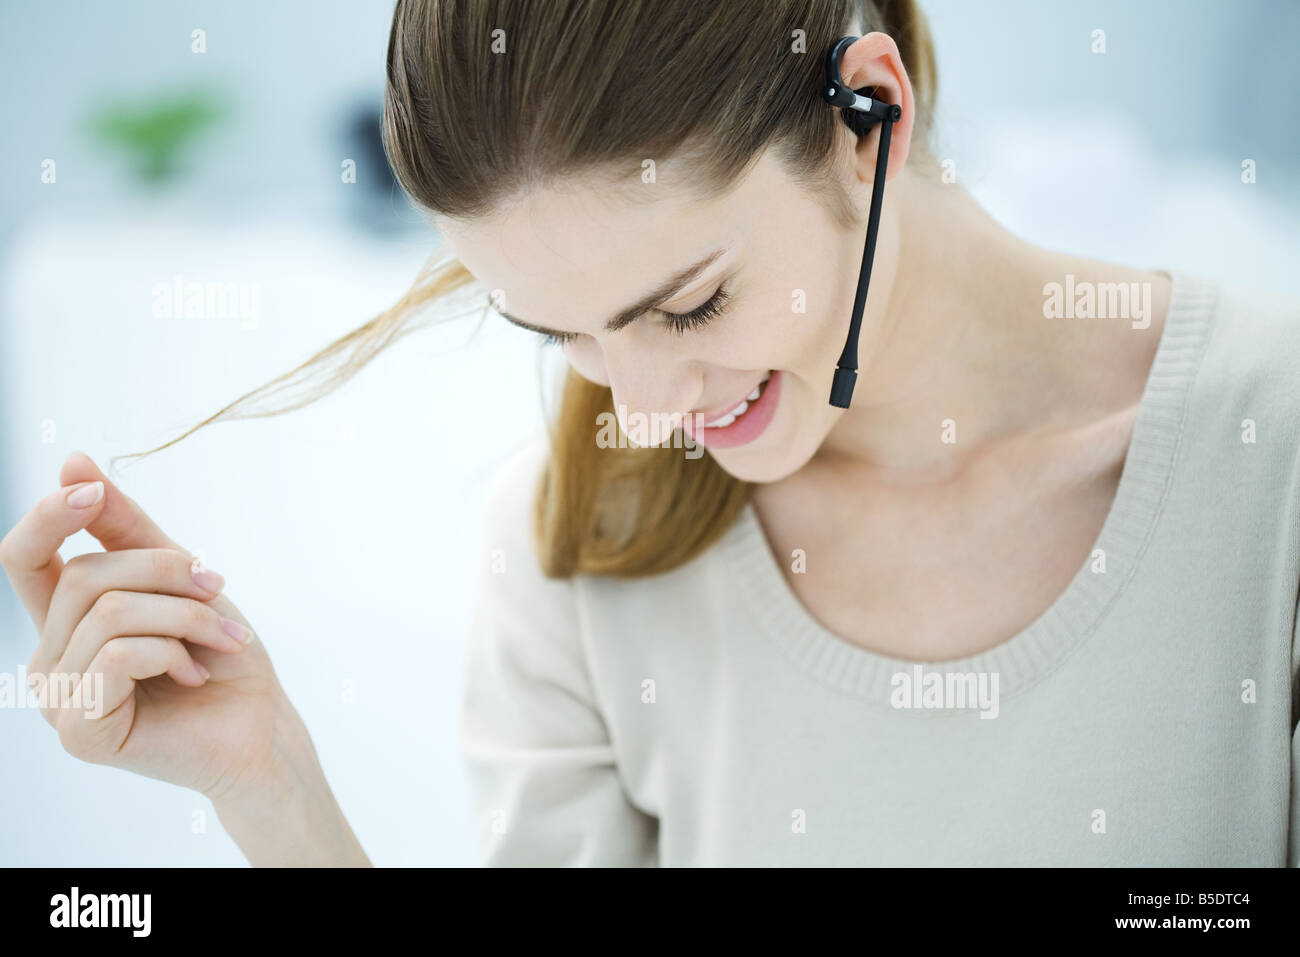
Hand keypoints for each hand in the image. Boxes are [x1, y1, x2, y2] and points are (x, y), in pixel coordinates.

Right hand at [0, 452, 283, 803]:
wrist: (260, 724)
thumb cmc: (222, 653)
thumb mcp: (180, 576)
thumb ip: (124, 529)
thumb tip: (71, 463)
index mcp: (65, 619)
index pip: (23, 557)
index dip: (49, 517)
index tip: (90, 491)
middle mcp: (49, 658)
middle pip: (85, 576)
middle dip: (168, 574)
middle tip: (219, 591)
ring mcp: (57, 699)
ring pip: (108, 613)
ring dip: (186, 616)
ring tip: (222, 639)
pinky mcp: (80, 732)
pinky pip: (119, 655)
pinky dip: (173, 653)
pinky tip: (195, 675)